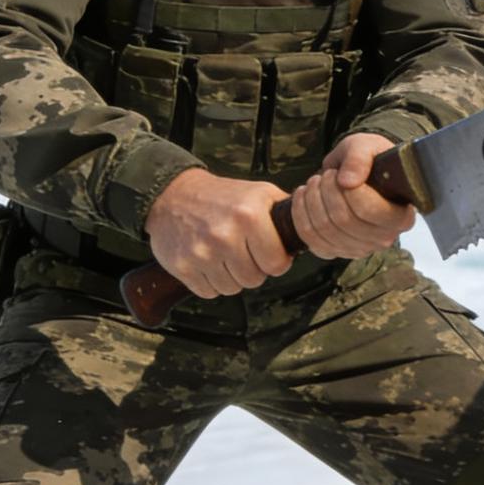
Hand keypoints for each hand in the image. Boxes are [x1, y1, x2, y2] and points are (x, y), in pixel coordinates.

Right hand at [144, 168, 291, 297]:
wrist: (172, 195)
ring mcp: (202, 252)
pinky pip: (209, 291)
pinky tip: (209, 262)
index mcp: (249, 215)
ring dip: (232, 277)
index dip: (276, 262)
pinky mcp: (182, 266)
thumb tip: (311, 232)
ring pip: (232, 288)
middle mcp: (225, 234)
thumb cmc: (222, 196)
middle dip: (254, 270)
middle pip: (254, 280)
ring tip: (226, 256)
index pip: (276, 264)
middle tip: (245, 253)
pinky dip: (211, 282)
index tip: (270, 254)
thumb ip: (286, 213)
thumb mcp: (259, 192)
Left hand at [292, 133, 415, 259]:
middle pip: (344, 221)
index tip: (340, 174)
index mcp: (401, 215)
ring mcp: (360, 248)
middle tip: (325, 175)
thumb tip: (347, 181)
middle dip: (327, 192)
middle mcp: (384, 238)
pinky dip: (300, 215)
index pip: (371, 211)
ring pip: (326, 230)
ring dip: (312, 200)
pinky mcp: (337, 252)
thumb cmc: (368, 160)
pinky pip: (311, 239)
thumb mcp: (367, 146)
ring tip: (315, 182)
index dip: (350, 192)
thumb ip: (360, 158)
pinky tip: (303, 196)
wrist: (356, 174)